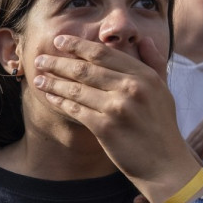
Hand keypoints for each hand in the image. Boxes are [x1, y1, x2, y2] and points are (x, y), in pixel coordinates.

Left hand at [32, 34, 199, 202]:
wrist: (165, 163)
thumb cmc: (161, 125)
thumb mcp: (163, 89)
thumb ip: (154, 61)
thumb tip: (143, 39)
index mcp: (143, 75)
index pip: (103, 53)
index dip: (77, 45)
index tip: (59, 41)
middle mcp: (130, 88)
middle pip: (85, 69)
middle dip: (58, 63)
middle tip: (39, 60)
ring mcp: (117, 108)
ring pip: (76, 89)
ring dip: (53, 82)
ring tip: (38, 78)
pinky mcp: (105, 128)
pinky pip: (75, 110)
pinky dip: (59, 102)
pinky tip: (49, 97)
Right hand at [186, 107, 202, 159]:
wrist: (176, 170)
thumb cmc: (187, 161)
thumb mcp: (194, 149)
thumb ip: (201, 140)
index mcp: (193, 138)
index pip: (202, 125)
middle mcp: (191, 140)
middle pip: (202, 127)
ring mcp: (192, 147)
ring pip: (202, 135)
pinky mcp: (193, 155)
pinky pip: (200, 147)